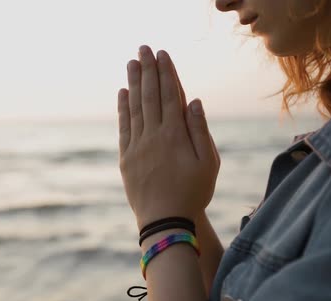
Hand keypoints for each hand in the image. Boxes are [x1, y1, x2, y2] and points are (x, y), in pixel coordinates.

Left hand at [117, 45, 220, 231]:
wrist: (164, 221)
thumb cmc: (193, 193)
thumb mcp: (208, 164)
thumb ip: (200, 130)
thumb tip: (193, 100)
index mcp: (175, 135)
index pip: (170, 95)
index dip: (167, 72)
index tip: (163, 54)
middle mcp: (153, 135)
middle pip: (150, 95)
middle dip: (148, 69)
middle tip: (144, 48)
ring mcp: (137, 146)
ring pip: (134, 107)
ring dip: (133, 83)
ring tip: (132, 63)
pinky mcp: (126, 157)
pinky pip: (123, 127)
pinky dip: (123, 108)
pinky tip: (123, 92)